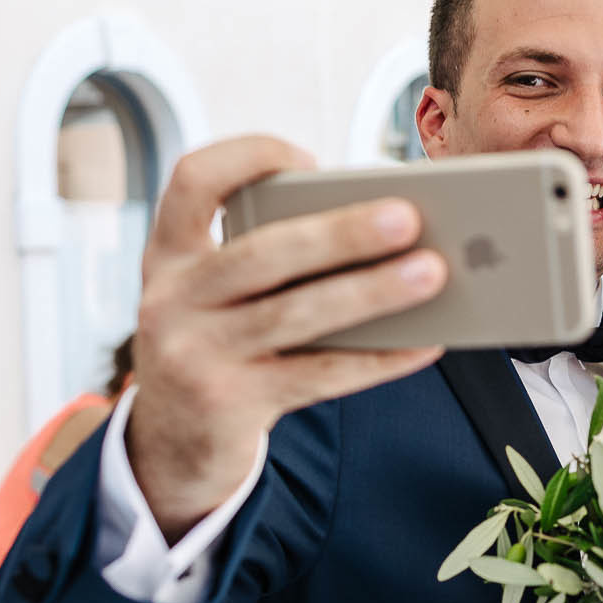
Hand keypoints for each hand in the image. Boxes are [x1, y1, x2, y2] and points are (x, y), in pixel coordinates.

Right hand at [126, 135, 448, 538]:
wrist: (171, 444)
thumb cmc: (223, 345)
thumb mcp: (220, 295)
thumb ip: (274, 260)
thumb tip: (388, 234)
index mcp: (170, 254)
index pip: (192, 181)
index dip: (248, 158)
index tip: (309, 158)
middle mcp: (171, 299)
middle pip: (262, 253)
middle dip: (340, 233)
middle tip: (408, 216)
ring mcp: (192, 356)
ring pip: (295, 314)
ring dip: (371, 292)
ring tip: (432, 273)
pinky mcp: (227, 405)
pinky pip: (318, 375)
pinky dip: (377, 358)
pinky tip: (425, 343)